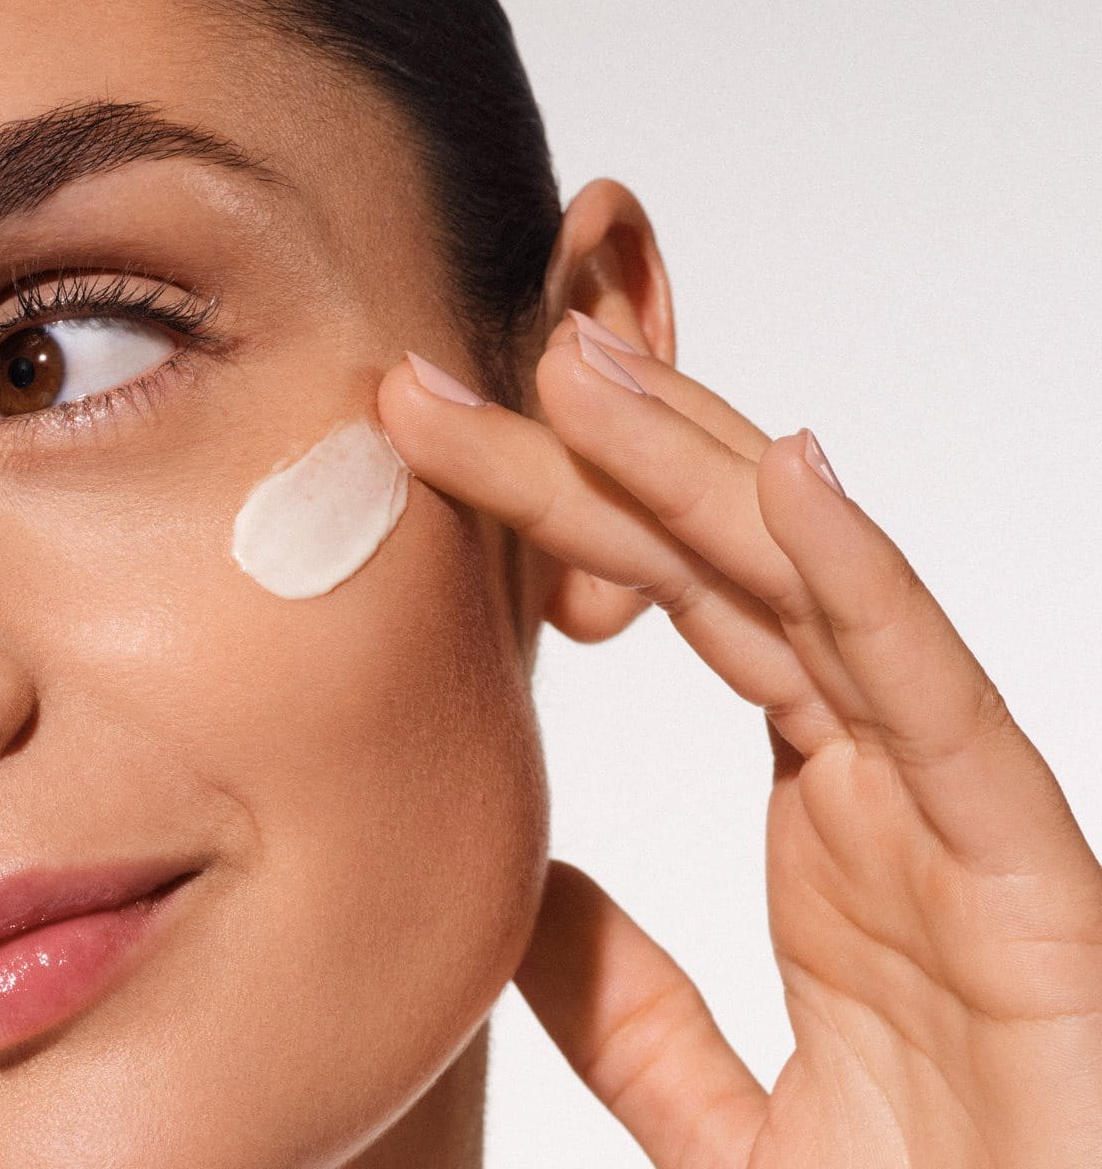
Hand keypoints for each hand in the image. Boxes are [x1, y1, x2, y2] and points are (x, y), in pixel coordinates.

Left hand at [375, 314, 1101, 1166]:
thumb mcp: (717, 1111)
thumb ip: (624, 1003)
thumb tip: (523, 897)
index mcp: (826, 819)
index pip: (682, 612)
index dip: (563, 518)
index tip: (430, 452)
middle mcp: (888, 788)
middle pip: (727, 573)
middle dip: (593, 459)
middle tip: (447, 373)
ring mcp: (956, 817)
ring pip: (816, 596)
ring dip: (697, 465)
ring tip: (574, 363)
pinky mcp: (1027, 876)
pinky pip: (936, 700)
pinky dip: (864, 581)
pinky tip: (784, 475)